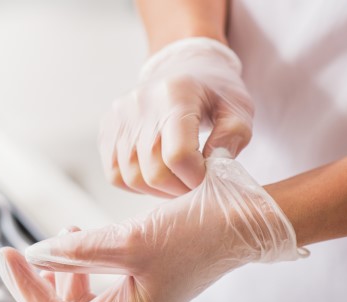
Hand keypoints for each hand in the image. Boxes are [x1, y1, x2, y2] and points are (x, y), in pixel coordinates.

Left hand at [0, 152, 304, 301]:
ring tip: (36, 243)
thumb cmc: (194, 235)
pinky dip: (75, 263)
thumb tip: (36, 253)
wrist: (238, 222)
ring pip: (71, 297)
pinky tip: (72, 236)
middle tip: (6, 253)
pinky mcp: (133, 282)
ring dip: (49, 271)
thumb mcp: (128, 242)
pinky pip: (91, 282)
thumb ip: (76, 252)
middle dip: (28, 285)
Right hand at [102, 37, 253, 196]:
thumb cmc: (213, 91)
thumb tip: (214, 169)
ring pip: (131, 177)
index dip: (196, 178)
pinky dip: (136, 184)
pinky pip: (115, 174)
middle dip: (178, 189)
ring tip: (177, 181)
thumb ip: (233, 137)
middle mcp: (140, 104)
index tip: (208, 177)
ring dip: (158, 190)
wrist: (182, 66)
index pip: (178, 155)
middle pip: (153, 171)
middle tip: (194, 185)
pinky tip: (156, 176)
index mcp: (175, 94)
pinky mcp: (107, 129)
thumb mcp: (238, 107)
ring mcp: (118, 117)